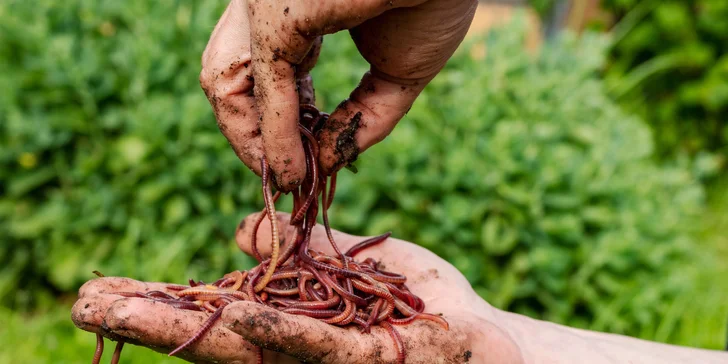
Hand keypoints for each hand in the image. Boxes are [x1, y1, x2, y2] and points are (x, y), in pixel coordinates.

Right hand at [72, 212, 522, 362]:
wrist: (483, 342)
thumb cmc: (416, 305)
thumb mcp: (345, 265)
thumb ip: (297, 251)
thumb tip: (239, 234)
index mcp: (289, 323)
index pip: (213, 310)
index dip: (162, 299)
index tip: (110, 285)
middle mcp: (293, 349)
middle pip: (211, 335)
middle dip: (148, 319)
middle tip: (86, 301)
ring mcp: (323, 362)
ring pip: (245, 347)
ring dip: (184, 330)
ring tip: (124, 310)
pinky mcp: (364, 363)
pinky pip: (316, 347)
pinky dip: (275, 330)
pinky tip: (238, 312)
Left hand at [199, 0, 476, 189]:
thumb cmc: (434, 2)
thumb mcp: (397, 74)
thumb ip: (359, 121)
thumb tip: (324, 164)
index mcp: (295, 7)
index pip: (261, 69)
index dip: (275, 119)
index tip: (300, 154)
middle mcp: (269, 4)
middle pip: (229, 78)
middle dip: (251, 133)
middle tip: (282, 174)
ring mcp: (266, 6)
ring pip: (228, 82)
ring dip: (253, 140)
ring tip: (283, 178)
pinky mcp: (277, 16)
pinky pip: (267, 85)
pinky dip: (276, 134)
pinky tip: (290, 169)